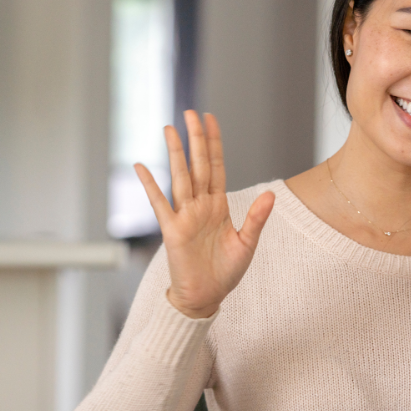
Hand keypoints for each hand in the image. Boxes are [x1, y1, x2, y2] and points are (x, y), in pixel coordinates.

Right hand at [134, 111, 274, 318]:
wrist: (206, 296)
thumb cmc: (226, 272)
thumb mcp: (247, 244)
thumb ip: (257, 218)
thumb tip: (270, 194)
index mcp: (219, 205)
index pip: (216, 166)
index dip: (213, 143)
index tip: (210, 119)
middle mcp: (200, 206)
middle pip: (197, 165)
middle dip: (195, 139)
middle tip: (190, 113)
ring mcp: (185, 216)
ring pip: (180, 177)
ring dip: (175, 153)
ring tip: (169, 129)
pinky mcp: (172, 231)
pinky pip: (159, 204)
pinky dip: (150, 186)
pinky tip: (141, 167)